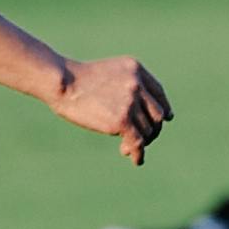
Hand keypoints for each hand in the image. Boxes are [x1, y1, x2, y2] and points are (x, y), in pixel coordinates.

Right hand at [56, 54, 170, 164]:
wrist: (62, 82)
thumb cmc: (76, 80)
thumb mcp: (108, 74)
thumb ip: (125, 86)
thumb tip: (135, 116)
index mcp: (135, 69)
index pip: (158, 92)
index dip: (163, 108)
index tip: (166, 119)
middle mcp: (137, 84)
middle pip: (157, 114)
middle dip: (153, 129)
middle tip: (143, 139)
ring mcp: (131, 102)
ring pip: (148, 130)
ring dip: (141, 142)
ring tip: (127, 149)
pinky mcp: (122, 120)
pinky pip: (138, 142)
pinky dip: (138, 153)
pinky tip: (135, 160)